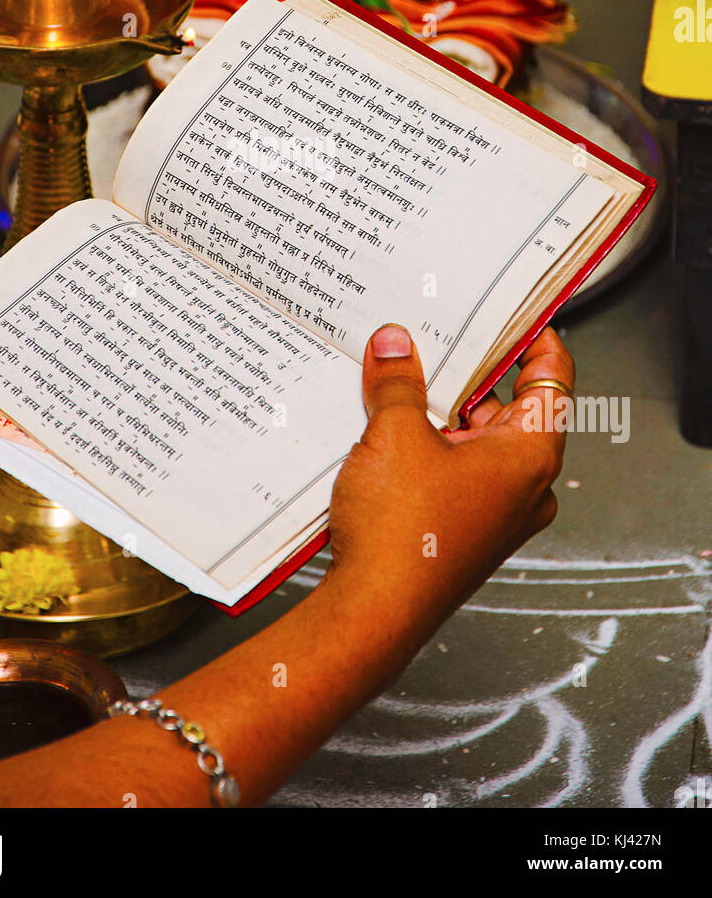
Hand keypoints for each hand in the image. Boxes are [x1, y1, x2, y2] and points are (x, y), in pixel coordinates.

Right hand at [328, 323, 572, 638]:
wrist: (372, 612)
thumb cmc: (403, 537)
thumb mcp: (394, 434)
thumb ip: (398, 382)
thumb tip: (396, 348)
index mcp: (531, 455)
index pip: (552, 377)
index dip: (533, 337)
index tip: (512, 311)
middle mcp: (524, 486)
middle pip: (511, 407)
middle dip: (470, 373)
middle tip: (435, 338)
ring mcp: (495, 512)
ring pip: (478, 441)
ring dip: (443, 412)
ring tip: (399, 381)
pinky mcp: (463, 530)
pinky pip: (456, 472)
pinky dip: (430, 446)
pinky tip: (388, 430)